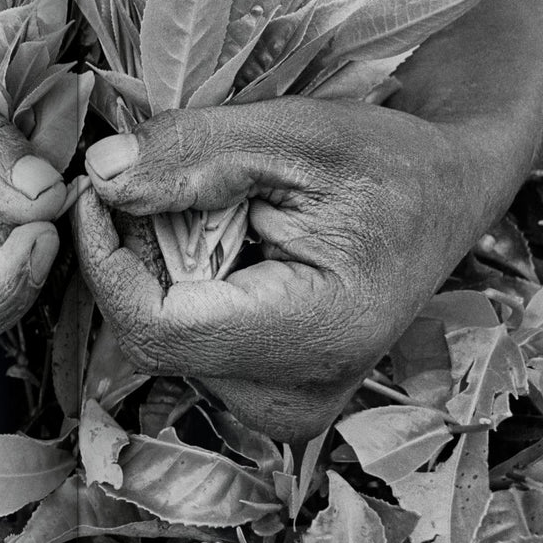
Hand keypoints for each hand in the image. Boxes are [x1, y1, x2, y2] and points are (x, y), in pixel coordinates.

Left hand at [73, 97, 492, 442]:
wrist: (448, 198)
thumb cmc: (388, 161)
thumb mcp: (297, 133)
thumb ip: (194, 154)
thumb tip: (99, 176)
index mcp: (315, 337)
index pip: (154, 325)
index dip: (105, 256)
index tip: (95, 189)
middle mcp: (296, 398)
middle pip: (152, 335)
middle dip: (134, 252)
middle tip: (159, 179)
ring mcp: (285, 409)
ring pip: (163, 342)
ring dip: (157, 266)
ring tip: (210, 209)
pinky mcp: (272, 399)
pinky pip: (189, 346)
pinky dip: (181, 286)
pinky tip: (222, 244)